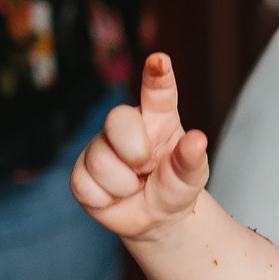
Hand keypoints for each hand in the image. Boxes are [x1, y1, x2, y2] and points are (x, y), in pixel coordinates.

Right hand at [71, 53, 210, 241]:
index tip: (159, 61)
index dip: (157, 75)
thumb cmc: (174, 186)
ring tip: (135, 186)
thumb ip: (192, 160)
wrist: (155, 218)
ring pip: (100, 160)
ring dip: (123, 184)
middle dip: (133, 150)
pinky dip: (105, 199)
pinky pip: (85, 184)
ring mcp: (100, 145)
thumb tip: (197, 140)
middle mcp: (127, 125)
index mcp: (159, 117)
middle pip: (117, 119)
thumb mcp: (190, 178)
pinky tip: (115, 196)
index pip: (158, 90)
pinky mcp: (81, 171)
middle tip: (147, 168)